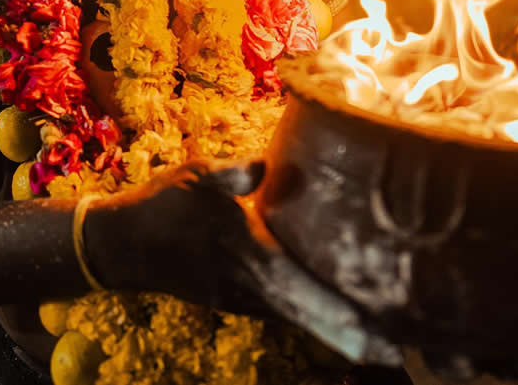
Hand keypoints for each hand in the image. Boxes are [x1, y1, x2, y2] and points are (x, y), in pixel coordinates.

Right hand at [87, 158, 401, 366]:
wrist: (122, 244)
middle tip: (394, 352)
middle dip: (349, 334)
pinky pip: (275, 312)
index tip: (380, 333)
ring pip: (293, 317)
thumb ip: (230, 176)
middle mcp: (247, 283)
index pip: (302, 288)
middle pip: (307, 315)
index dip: (341, 313)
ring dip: (331, 329)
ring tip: (375, 342)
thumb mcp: (194, 177)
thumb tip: (265, 165)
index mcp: (246, 250)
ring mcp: (238, 297)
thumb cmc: (161, 205)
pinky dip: (305, 319)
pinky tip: (324, 318)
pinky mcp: (230, 299)